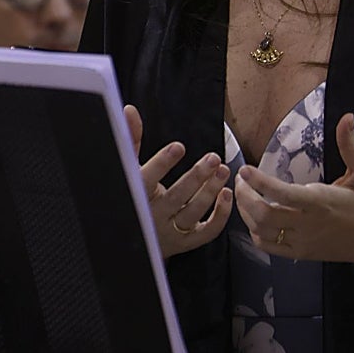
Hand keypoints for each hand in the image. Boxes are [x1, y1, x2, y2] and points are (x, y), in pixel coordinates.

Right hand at [125, 104, 232, 258]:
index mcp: (136, 196)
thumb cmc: (130, 195)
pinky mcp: (184, 242)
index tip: (178, 147)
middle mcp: (152, 216)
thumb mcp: (129, 169)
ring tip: (223, 170)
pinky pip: (206, 232)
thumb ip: (131, 140)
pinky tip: (227, 194)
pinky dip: (220, 216)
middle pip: (176, 197)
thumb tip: (129, 110)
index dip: (162, 164)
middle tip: (214, 157)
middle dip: (196, 177)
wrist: (127, 241)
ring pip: (193, 213)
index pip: (147, 180)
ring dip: (210, 191)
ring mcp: (170, 232)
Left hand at [234, 112, 353, 263]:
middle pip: (264, 215)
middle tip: (240, 179)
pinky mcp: (301, 253)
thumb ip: (350, 145)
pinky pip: (269, 247)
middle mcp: (309, 224)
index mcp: (321, 202)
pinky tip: (255, 218)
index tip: (245, 169)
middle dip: (245, 196)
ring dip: (246, 212)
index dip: (260, 182)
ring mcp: (303, 241)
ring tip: (244, 194)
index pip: (283, 194)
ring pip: (262, 231)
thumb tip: (347, 117)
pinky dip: (255, 232)